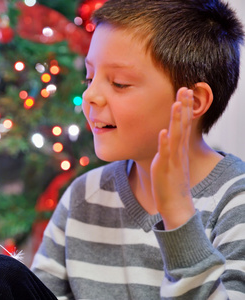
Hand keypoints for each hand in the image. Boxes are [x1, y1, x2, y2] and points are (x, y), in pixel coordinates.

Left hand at [150, 88, 195, 229]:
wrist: (175, 203)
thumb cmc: (171, 181)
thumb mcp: (172, 159)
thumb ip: (171, 146)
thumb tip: (168, 132)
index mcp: (180, 146)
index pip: (184, 122)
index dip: (185, 106)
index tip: (185, 89)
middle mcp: (179, 150)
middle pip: (183, 124)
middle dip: (184, 106)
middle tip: (185, 88)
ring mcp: (173, 158)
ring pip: (176, 135)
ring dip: (177, 119)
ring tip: (177, 104)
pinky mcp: (165, 167)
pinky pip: (166, 154)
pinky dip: (165, 142)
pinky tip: (163, 132)